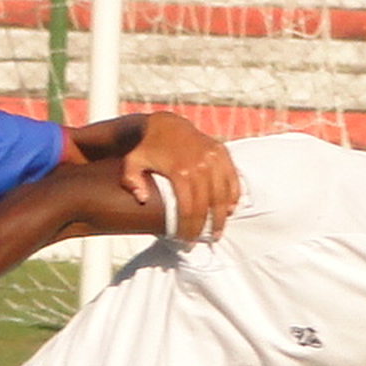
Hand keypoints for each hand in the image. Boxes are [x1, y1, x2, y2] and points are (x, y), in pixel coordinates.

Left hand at [122, 112, 239, 240]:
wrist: (163, 123)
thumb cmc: (146, 148)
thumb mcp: (132, 162)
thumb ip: (132, 181)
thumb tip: (142, 199)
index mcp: (180, 170)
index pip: (189, 209)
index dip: (188, 228)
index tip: (186, 241)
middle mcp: (200, 164)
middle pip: (207, 205)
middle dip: (205, 227)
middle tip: (202, 241)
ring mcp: (213, 157)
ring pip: (223, 194)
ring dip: (222, 216)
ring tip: (217, 232)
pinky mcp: (221, 152)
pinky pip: (232, 178)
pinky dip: (233, 195)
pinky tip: (230, 209)